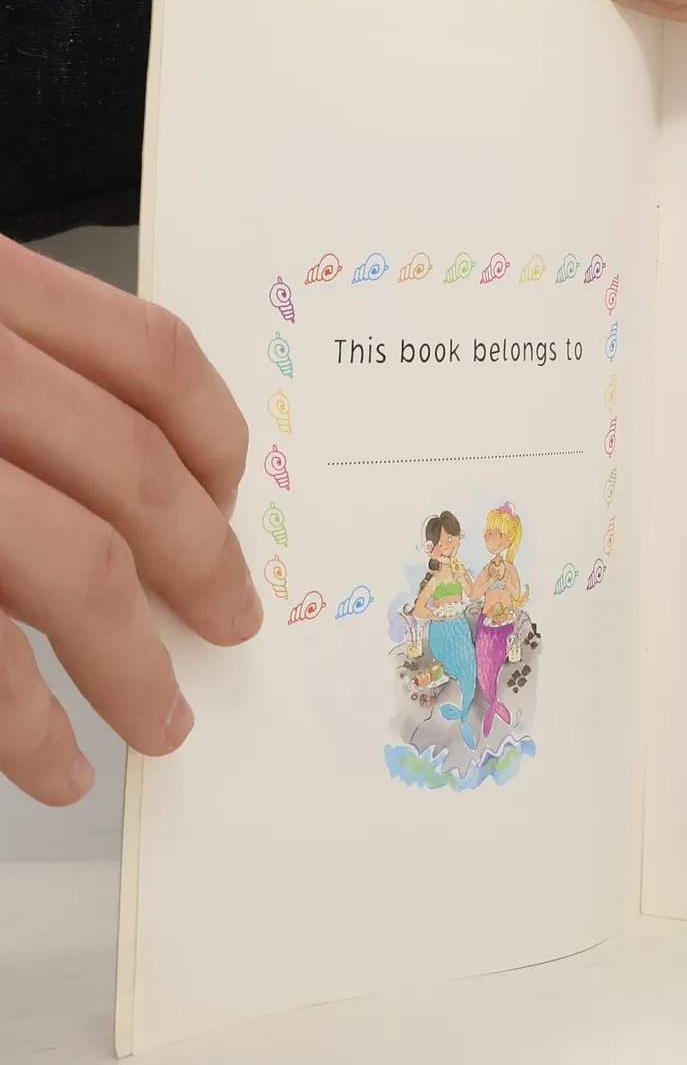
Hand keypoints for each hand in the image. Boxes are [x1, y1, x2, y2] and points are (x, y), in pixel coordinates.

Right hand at [0, 239, 259, 804]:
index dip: (215, 434)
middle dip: (198, 561)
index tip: (236, 502)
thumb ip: (21, 368)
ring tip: (154, 721)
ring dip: (126, 664)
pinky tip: (50, 761)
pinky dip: (22, 722)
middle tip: (231, 623)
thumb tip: (133, 467)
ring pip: (71, 566)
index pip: (149, 355)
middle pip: (131, 469)